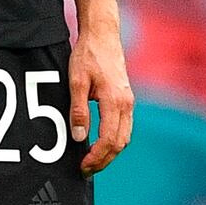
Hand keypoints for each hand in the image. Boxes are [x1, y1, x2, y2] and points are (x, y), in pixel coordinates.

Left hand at [69, 22, 133, 175]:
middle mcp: (126, 104)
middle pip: (120, 143)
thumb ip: (79, 111)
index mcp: (115, 101)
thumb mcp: (76, 82)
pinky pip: (124, 126)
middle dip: (104, 160)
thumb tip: (80, 137)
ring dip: (110, 152)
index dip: (97, 157)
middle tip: (86, 170)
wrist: (103, 34)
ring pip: (125, 136)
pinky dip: (114, 140)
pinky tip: (100, 143)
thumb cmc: (88, 55)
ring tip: (92, 161)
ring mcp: (128, 101)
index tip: (83, 166)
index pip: (109, 139)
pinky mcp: (126, 98)